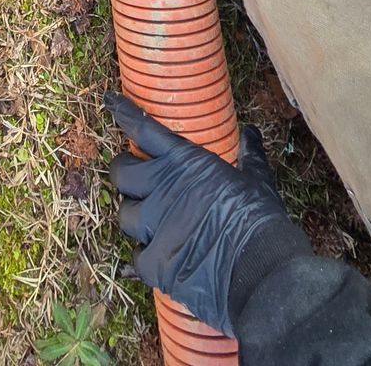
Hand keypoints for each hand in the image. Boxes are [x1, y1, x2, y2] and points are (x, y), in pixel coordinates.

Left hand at [106, 94, 300, 334]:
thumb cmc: (260, 220)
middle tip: (134, 180)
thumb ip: (249, 156)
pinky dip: (143, 257)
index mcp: (185, 162)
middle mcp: (162, 188)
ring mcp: (155, 225)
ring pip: (124, 215)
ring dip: (135, 217)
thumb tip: (251, 133)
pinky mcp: (155, 262)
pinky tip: (156, 258)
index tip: (110, 102)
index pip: (144, 129)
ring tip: (150, 223)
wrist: (260, 270)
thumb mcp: (257, 181)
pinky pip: (134, 256)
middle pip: (121, 172)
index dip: (123, 113)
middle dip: (124, 174)